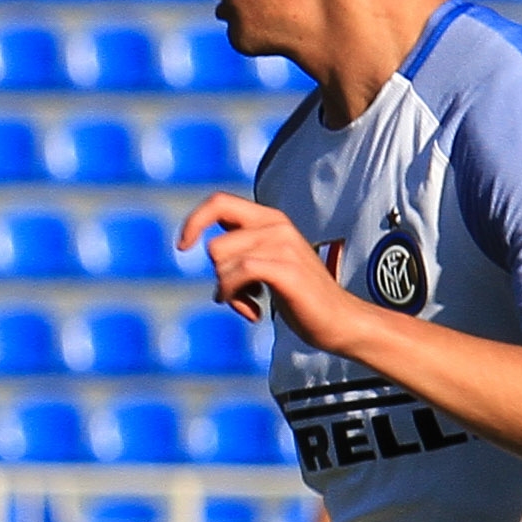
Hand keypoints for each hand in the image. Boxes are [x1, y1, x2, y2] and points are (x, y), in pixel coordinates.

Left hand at [179, 194, 364, 354]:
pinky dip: (234, 296)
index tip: (182, 246)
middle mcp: (276, 225)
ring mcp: (283, 245)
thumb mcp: (267, 263)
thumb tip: (205, 244)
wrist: (340, 320)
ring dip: (228, 291)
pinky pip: (238, 274)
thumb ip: (241, 248)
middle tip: (239, 294)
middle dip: (219, 276)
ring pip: (223, 262)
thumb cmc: (299, 296)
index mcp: (271, 219)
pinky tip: (252, 312)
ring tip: (250, 303)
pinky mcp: (285, 269)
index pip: (218, 201)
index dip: (194, 221)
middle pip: (215, 245)